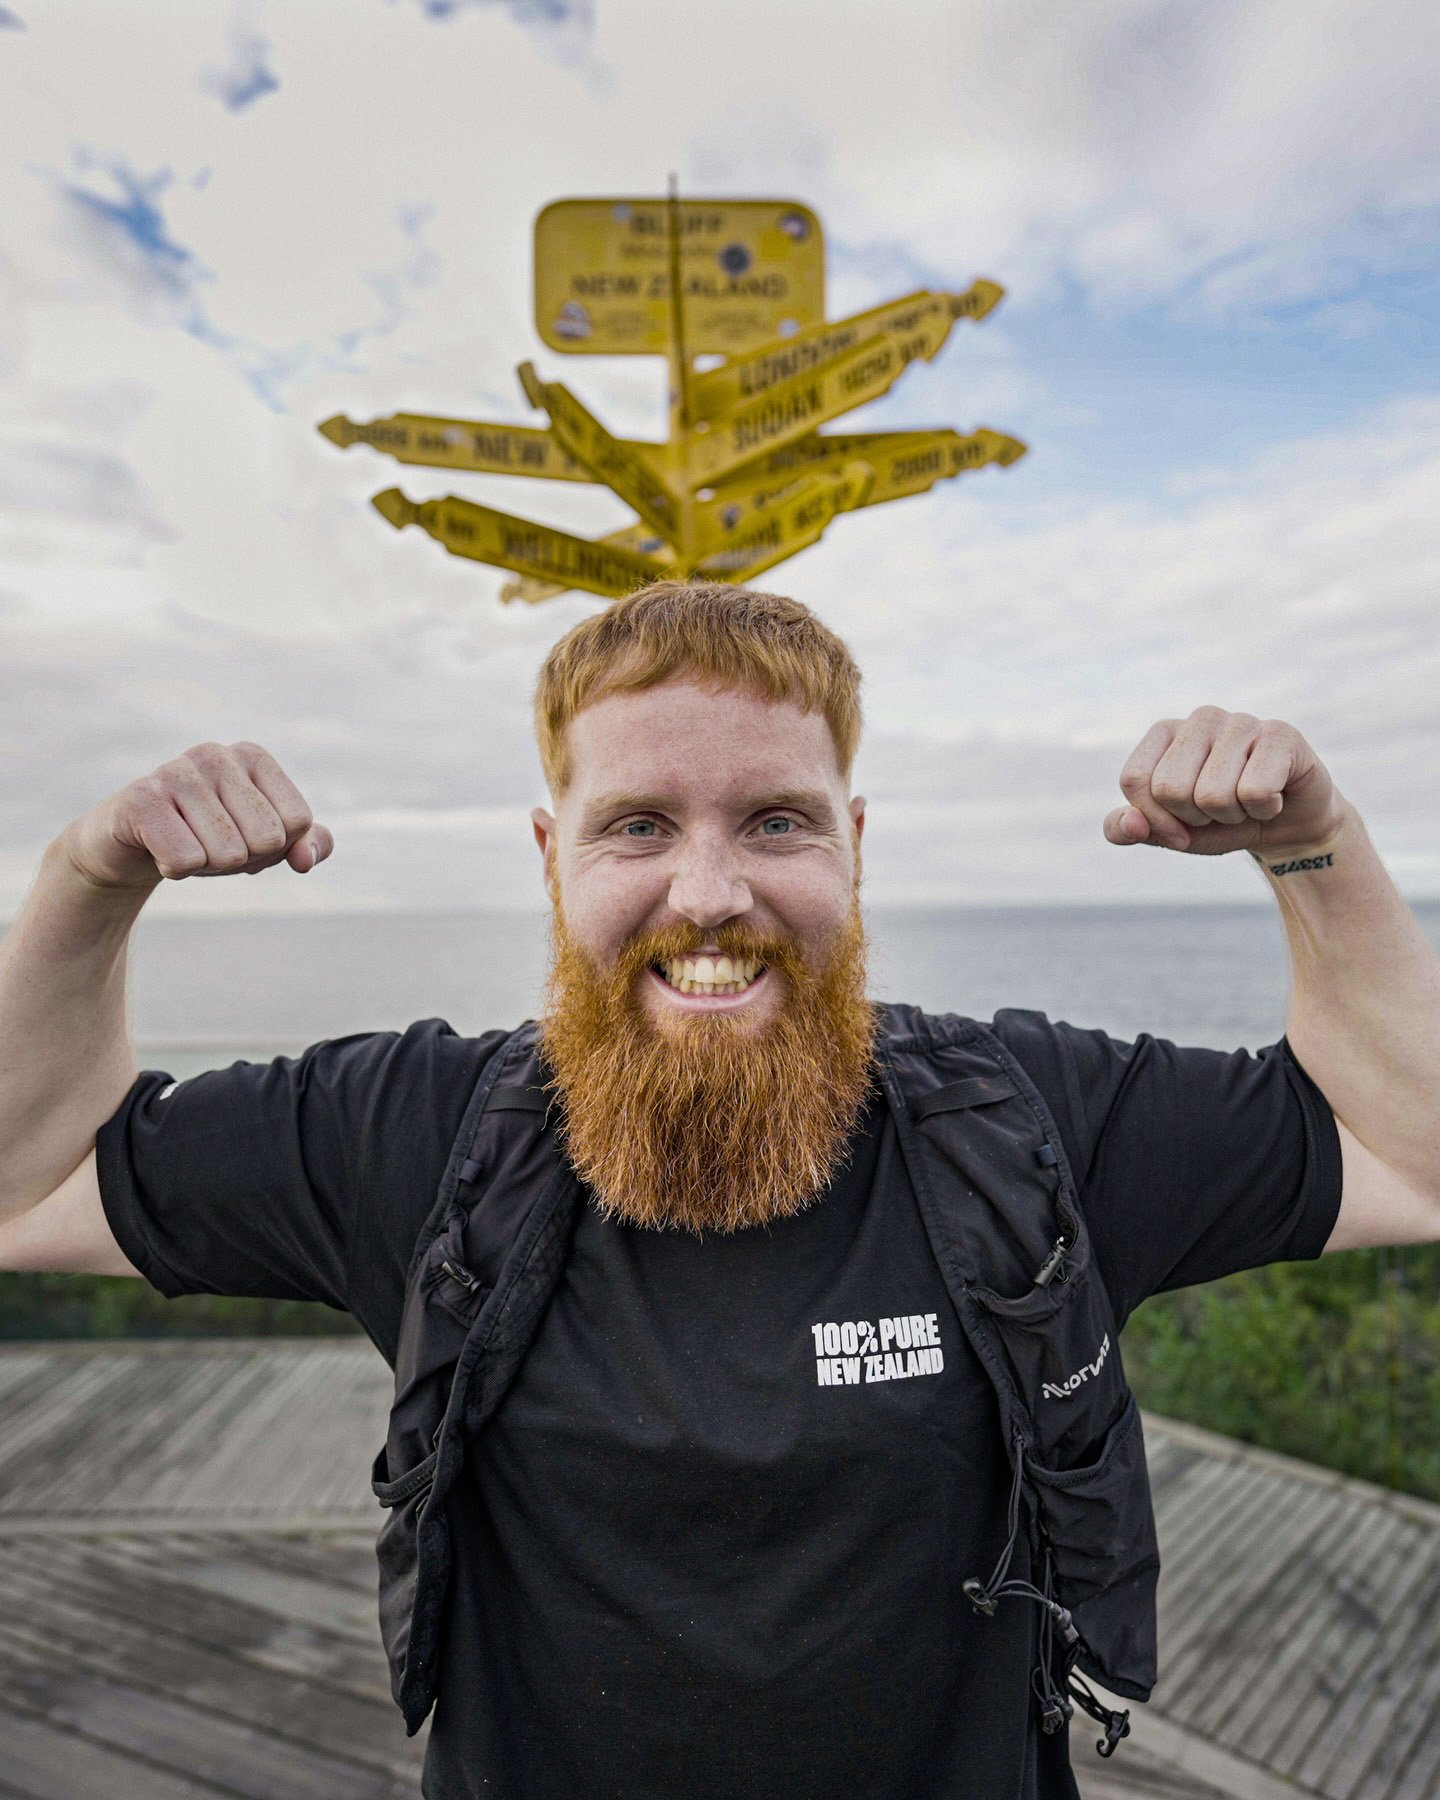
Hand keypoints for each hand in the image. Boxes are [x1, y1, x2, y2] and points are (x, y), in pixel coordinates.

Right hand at [59, 741, 332, 889]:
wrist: (127, 846)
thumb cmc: (206, 838)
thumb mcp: (266, 844)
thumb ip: (308, 846)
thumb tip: (305, 860)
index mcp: (253, 756)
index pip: (298, 823)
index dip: (274, 847)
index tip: (240, 836)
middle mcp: (216, 754)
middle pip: (268, 839)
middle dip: (243, 859)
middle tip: (208, 844)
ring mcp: (176, 772)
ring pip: (229, 854)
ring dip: (207, 866)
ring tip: (182, 843)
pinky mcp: (140, 799)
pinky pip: (186, 860)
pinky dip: (176, 870)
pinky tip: (157, 850)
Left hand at [1103, 708, 1347, 856]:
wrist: (1286, 825)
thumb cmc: (1220, 821)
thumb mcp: (1168, 832)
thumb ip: (1129, 830)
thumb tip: (1129, 824)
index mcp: (1164, 732)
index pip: (1134, 780)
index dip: (1156, 819)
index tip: (1180, 829)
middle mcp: (1200, 719)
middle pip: (1170, 788)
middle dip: (1195, 818)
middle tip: (1219, 810)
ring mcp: (1241, 721)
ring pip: (1213, 794)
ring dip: (1232, 816)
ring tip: (1246, 802)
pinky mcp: (1280, 734)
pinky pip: (1255, 792)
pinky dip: (1264, 810)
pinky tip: (1274, 796)